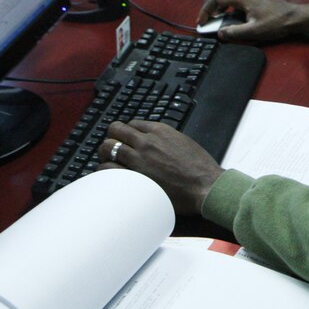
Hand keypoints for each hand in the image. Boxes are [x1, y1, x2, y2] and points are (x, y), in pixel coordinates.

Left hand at [97, 120, 223, 216]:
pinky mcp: (134, 176)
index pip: (132, 123)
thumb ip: (166, 140)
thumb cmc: (200, 168)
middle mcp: (146, 141)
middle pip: (116, 130)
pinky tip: (107, 174)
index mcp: (160, 130)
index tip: (126, 138)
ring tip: (107, 160)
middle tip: (112, 146)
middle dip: (112, 137)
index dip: (127, 132)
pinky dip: (104, 170)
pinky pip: (107, 168)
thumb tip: (157, 143)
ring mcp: (138, 159)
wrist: (204, 185)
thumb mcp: (184, 143)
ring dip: (105, 152)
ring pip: (107, 147)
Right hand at [198, 0, 308, 41]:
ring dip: (217, 1)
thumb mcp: (254, 31)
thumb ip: (235, 32)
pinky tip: (229, 16)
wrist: (294, 17)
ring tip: (215, 16)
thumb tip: (220, 33)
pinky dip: (226, 3)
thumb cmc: (276, 23)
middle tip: (206, 15)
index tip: (202, 21)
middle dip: (208, 0)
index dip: (205, 10)